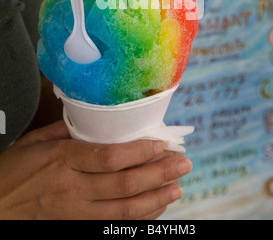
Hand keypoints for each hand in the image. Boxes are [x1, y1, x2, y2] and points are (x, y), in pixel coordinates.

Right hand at [0, 120, 191, 219]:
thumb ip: (66, 130)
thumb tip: (94, 120)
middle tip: (182, 164)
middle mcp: (73, 188)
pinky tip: (155, 209)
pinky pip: (113, 226)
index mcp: (64, 160)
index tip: (162, 144)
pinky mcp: (76, 226)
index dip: (141, 151)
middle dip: (159, 173)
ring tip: (177, 187)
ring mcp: (76, 212)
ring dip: (155, 198)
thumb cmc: (12, 171)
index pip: (110, 156)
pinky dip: (138, 218)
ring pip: (124, 209)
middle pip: (125, 182)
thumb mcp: (35, 142)